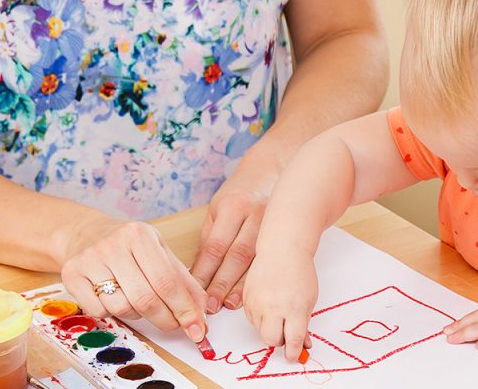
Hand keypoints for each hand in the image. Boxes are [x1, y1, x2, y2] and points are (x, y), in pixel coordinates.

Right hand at [58, 215, 208, 341]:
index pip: (167, 281)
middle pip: (146, 299)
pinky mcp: (71, 275)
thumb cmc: (127, 245)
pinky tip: (114, 298)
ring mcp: (89, 260)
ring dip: (138, 315)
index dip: (185, 309)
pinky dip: (112, 314)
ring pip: (122, 308)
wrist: (84, 233)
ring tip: (138, 302)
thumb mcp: (158, 250)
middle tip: (174, 325)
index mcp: (139, 235)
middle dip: (166, 320)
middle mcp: (112, 245)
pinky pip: (99, 312)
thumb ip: (182, 280)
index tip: (197, 328)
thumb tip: (202, 312)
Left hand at [191, 163, 275, 312]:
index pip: (215, 245)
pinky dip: (258, 278)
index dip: (204, 271)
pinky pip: (268, 260)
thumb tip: (197, 271)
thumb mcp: (218, 207)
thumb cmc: (240, 192)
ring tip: (229, 304)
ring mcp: (272, 225)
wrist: (273, 171)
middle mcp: (254, 216)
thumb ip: (209, 237)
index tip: (194, 291)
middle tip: (211, 305)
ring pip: (254, 260)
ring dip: (241, 285)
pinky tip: (251, 293)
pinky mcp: (282, 233)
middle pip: (236, 255)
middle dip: (222, 283)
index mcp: (232, 207)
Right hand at [241, 245, 317, 363]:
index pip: (292, 340)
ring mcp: (257, 302)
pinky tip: (269, 304)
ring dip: (270, 328)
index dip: (293, 352)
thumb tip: (302, 345)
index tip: (294, 355)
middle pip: (272, 340)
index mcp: (294, 308)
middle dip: (280, 341)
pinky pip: (252, 319)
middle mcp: (273, 307)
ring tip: (278, 312)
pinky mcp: (247, 298)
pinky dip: (260, 317)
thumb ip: (304, 324)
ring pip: (260, 331)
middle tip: (286, 332)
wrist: (281, 250)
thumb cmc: (299, 273)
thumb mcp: (309, 300)